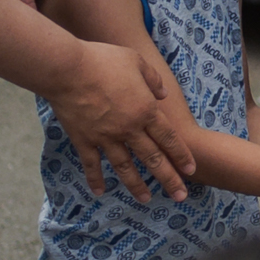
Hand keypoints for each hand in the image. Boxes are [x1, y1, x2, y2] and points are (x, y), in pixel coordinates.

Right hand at [50, 42, 197, 202]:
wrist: (68, 69)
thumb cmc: (103, 60)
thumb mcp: (136, 61)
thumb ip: (153, 79)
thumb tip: (163, 94)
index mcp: (145, 110)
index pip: (169, 138)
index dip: (181, 155)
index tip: (191, 170)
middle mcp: (129, 129)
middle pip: (153, 158)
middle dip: (168, 179)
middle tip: (180, 196)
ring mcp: (106, 137)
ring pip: (125, 167)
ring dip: (136, 185)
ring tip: (146, 200)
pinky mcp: (84, 140)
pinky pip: (92, 164)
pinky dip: (95, 179)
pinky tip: (100, 192)